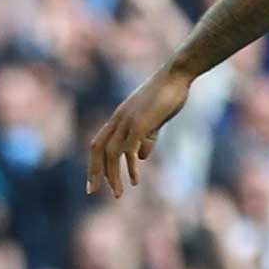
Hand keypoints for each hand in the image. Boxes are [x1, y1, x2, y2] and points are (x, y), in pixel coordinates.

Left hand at [86, 66, 192, 197]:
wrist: (177, 74)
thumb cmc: (169, 94)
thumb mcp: (154, 119)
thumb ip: (147, 138)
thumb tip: (140, 157)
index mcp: (119, 118)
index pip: (99, 143)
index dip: (95, 162)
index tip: (95, 181)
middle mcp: (118, 120)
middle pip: (97, 149)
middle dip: (93, 171)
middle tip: (92, 192)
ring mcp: (127, 121)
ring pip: (111, 153)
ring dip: (112, 175)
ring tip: (118, 194)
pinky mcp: (139, 123)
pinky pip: (128, 149)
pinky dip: (129, 167)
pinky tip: (134, 180)